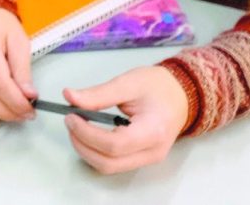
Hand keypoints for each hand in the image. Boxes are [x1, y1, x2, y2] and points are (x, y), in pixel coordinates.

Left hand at [59, 66, 188, 174]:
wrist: (181, 95)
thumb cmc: (158, 86)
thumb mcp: (128, 82)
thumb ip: (99, 93)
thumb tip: (69, 97)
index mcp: (153, 131)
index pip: (114, 145)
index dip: (87, 133)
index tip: (71, 116)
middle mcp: (153, 152)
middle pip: (109, 163)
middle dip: (83, 145)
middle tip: (70, 122)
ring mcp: (148, 158)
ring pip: (110, 167)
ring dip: (87, 150)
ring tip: (78, 126)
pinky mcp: (142, 158)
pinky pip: (114, 163)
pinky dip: (97, 151)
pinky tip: (90, 133)